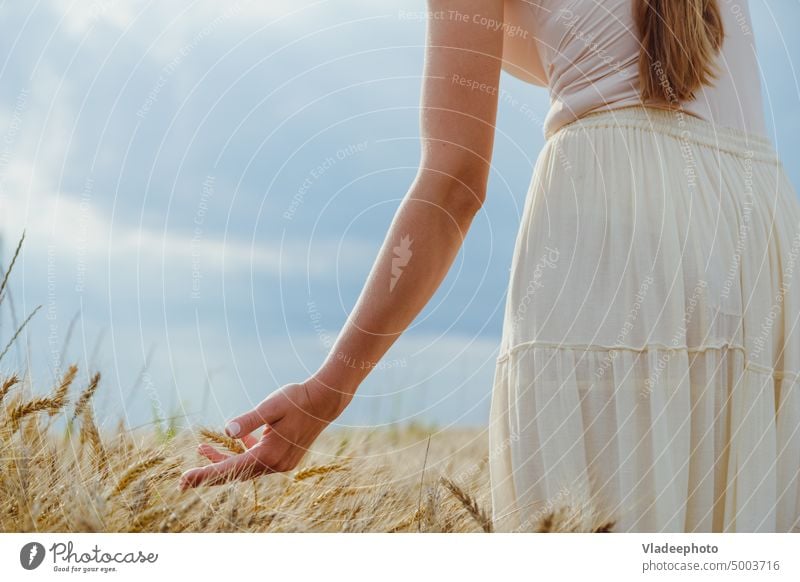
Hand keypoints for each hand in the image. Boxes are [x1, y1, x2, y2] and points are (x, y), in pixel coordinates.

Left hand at [179, 378, 348, 489]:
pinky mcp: (285, 457)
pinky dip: (243, 452)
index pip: (229, 468)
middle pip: (235, 474)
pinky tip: (233, 439)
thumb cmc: (297, 399)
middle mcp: (275, 465)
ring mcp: (281, 463)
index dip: (204, 474)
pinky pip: (257, 460)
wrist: (325, 401)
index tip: (182, 481)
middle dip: (209, 473)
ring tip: (201, 449)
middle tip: (183, 481)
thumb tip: (226, 431)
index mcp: (269, 455)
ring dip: (224, 460)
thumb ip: (248, 420)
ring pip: (245, 467)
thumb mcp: (270, 406)